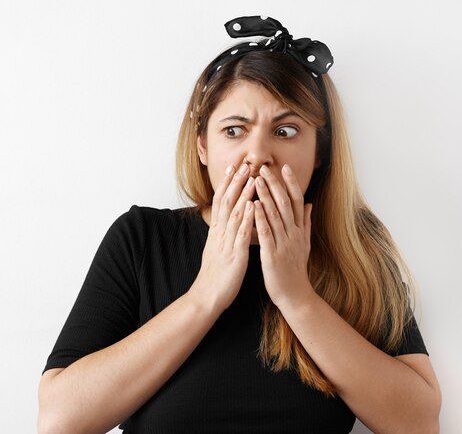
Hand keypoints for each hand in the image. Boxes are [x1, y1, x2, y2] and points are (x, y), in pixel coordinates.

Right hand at [189, 163, 255, 312]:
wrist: (207, 297)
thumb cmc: (216, 274)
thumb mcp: (218, 249)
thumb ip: (223, 234)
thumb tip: (229, 222)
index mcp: (217, 232)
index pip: (220, 201)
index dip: (227, 183)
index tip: (233, 167)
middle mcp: (220, 233)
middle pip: (226, 202)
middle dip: (235, 182)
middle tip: (244, 164)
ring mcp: (226, 243)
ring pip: (234, 213)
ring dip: (243, 194)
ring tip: (252, 178)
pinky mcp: (235, 255)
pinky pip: (241, 234)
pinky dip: (247, 219)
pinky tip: (254, 206)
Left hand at [253, 164, 313, 307]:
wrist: (295, 295)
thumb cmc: (296, 270)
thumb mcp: (305, 244)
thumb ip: (306, 223)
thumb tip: (310, 204)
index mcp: (300, 230)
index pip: (297, 201)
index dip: (291, 183)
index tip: (284, 167)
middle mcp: (294, 234)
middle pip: (286, 203)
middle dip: (275, 184)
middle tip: (264, 168)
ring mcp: (284, 244)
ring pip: (275, 215)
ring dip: (266, 196)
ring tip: (257, 180)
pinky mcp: (273, 255)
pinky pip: (266, 233)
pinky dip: (260, 218)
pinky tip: (253, 206)